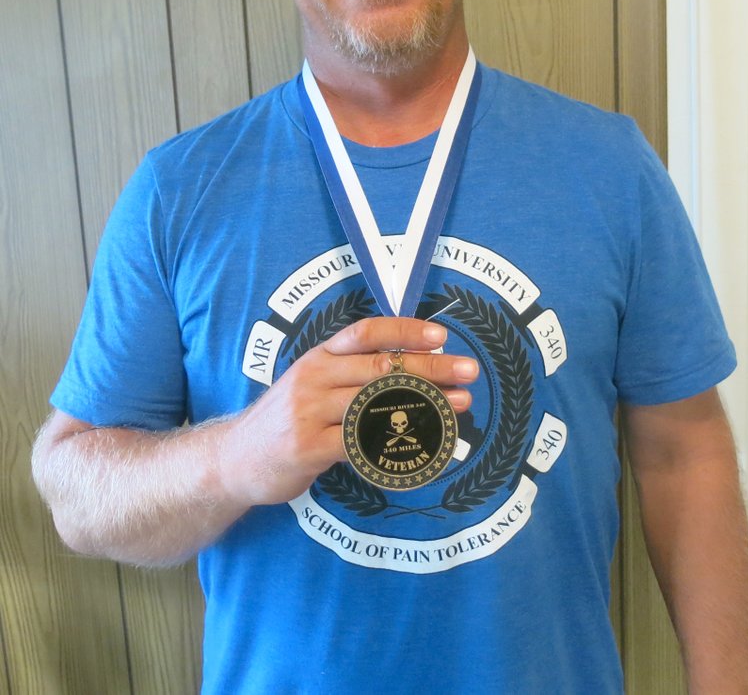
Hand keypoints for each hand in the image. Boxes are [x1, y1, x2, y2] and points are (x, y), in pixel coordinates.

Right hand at [217, 317, 477, 506]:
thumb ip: (353, 374)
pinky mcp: (309, 447)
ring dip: (426, 403)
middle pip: (381, 366)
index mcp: (319, 357)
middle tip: (468, 371)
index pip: (365, 333)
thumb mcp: (312, 384)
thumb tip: (412, 367)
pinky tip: (425, 443)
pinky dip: (398, 442)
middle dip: (430, 367)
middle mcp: (314, 377)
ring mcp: (310, 412)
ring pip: (378, 403)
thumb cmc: (286, 420)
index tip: (441, 335)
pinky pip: (362, 443)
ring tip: (460, 404)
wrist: (235, 459)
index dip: (404, 330)